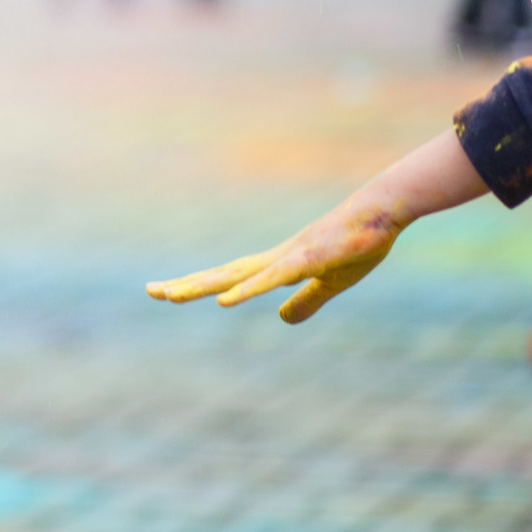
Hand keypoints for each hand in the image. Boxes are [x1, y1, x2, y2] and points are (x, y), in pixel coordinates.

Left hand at [145, 201, 405, 323]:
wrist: (381, 212)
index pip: (228, 278)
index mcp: (275, 266)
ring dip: (203, 286)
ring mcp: (286, 258)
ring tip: (171, 295)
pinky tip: (224, 300)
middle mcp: (271, 260)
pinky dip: (246, 290)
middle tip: (150, 291)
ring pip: (235, 276)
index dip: (197, 284)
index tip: (166, 291)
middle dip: (185, 283)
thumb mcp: (330, 284)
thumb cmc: (357, 243)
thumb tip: (281, 319)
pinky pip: (270, 279)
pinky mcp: (306, 260)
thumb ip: (306, 302)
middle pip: (220, 275)